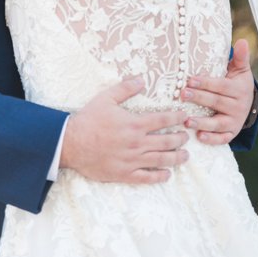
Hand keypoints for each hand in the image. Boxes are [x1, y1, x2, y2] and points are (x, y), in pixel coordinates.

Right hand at [60, 78, 188, 184]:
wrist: (71, 143)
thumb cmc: (88, 120)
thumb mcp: (104, 99)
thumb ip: (124, 89)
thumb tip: (141, 79)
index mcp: (134, 124)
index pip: (163, 120)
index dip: (177, 117)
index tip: (184, 116)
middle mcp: (138, 143)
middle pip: (168, 142)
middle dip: (181, 139)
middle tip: (186, 137)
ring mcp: (133, 160)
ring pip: (162, 160)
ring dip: (177, 158)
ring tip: (185, 156)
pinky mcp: (126, 173)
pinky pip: (148, 177)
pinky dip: (160, 176)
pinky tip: (167, 173)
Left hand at [181, 38, 254, 144]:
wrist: (247, 103)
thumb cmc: (236, 82)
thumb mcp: (240, 70)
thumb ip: (240, 58)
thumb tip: (242, 41)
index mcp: (238, 89)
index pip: (221, 86)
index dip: (206, 83)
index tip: (189, 80)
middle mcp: (238, 106)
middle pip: (216, 102)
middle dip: (199, 98)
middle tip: (182, 95)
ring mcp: (234, 121)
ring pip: (218, 123)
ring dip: (203, 122)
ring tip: (187, 120)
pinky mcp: (231, 132)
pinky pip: (223, 138)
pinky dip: (212, 139)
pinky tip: (199, 136)